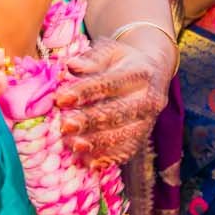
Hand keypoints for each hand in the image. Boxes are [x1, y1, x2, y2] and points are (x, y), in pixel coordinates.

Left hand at [57, 38, 166, 165]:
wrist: (154, 71)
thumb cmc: (123, 61)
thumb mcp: (110, 52)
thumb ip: (91, 59)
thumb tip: (71, 65)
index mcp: (140, 73)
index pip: (111, 83)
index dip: (85, 91)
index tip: (61, 99)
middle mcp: (150, 98)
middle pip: (120, 112)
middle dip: (91, 121)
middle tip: (64, 126)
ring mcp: (149, 120)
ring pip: (126, 135)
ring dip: (99, 143)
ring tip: (73, 145)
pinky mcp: (145, 136)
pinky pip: (128, 150)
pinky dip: (109, 158)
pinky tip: (88, 161)